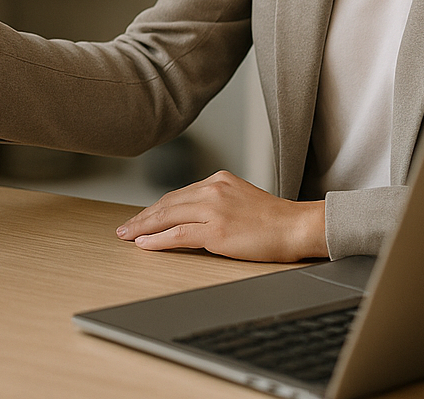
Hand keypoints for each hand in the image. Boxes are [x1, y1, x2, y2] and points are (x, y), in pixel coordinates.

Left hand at [114, 171, 326, 262]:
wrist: (298, 226)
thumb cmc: (274, 219)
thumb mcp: (240, 199)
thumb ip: (216, 202)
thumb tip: (190, 218)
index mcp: (218, 180)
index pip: (178, 194)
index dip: (156, 208)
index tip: (142, 216)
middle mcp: (212, 189)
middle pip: (167, 203)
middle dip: (143, 217)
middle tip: (125, 227)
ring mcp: (213, 209)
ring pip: (168, 216)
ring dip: (143, 227)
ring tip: (128, 235)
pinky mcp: (216, 230)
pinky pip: (178, 234)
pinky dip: (158, 240)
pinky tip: (144, 244)